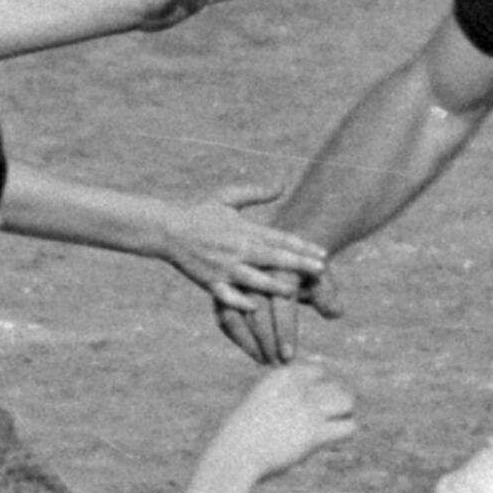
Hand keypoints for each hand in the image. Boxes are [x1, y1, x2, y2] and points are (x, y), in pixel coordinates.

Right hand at [151, 182, 327, 307]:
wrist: (168, 230)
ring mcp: (223, 266)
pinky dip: (240, 302)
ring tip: (294, 291)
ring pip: (253, 278)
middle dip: (298, 264)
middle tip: (321, 270)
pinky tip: (256, 308)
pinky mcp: (209, 282)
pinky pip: (227, 296)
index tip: (324, 253)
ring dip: (275, 286)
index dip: (303, 246)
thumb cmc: (201, 214)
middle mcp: (236, 248)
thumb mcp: (227, 198)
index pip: (279, 237)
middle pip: (272, 256)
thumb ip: (256, 193)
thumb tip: (283, 185)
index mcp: (243, 228)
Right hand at [211, 362, 358, 477]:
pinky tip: (330, 439)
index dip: (319, 388)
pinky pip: (349, 427)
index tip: (310, 405)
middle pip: (336, 385)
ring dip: (343, 414)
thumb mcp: (263, 400)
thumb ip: (288, 391)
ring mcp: (308, 409)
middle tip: (325, 419)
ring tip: (331, 427)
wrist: (235, 453)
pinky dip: (344, 432)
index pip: (318, 370)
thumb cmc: (246, 431)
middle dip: (335, 400)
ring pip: (347, 402)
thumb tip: (318, 378)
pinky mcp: (315, 433)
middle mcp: (298, 387)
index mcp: (282, 375)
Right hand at [212, 264, 342, 364]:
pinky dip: (236, 336)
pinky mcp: (223, 291)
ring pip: (234, 315)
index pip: (282, 303)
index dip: (285, 330)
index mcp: (280, 268)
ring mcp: (236, 282)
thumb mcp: (318, 275)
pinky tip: (252, 352)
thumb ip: (326, 293)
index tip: (289, 356)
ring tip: (265, 362)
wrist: (281, 250)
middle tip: (278, 364)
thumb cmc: (304, 269)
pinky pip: (224, 316)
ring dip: (249, 342)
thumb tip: (336, 312)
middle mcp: (254, 273)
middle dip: (267, 341)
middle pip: (256, 311)